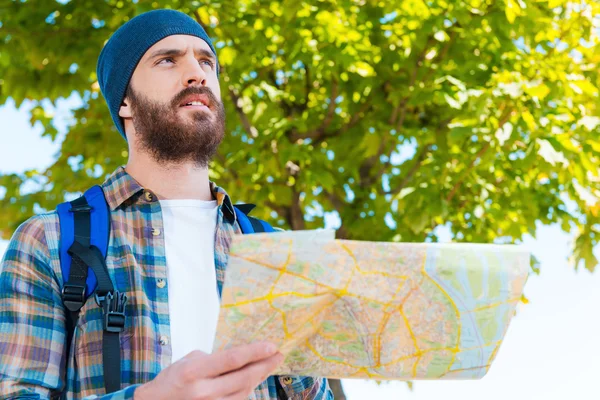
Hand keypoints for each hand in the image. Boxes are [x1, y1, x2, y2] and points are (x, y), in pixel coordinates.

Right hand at [133, 342, 283, 399]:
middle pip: (243, 377)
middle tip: (278, 355)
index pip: (232, 359)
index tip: (272, 346)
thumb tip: (241, 356)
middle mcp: (204, 391)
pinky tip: (253, 381)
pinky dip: (247, 391)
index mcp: (196, 371)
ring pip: (244, 392)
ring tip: (267, 366)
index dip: (255, 352)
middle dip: (264, 365)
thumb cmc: (172, 379)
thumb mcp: (190, 360)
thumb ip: (215, 359)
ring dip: (258, 378)